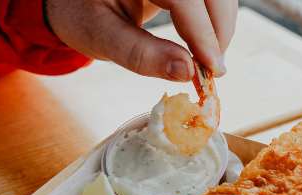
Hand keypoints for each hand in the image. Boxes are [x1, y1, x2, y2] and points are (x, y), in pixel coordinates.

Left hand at [45, 0, 236, 81]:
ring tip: (207, 61)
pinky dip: (213, 20)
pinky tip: (203, 43)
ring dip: (220, 27)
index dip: (204, 33)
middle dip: (218, 31)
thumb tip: (187, 73)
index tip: (211, 71)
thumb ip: (143, 55)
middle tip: (212, 71)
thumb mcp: (103, 38)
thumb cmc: (81, 14)